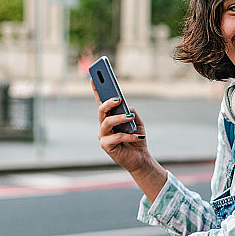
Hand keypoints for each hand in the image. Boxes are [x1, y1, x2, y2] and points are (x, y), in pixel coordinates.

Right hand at [91, 81, 167, 201]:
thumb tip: (125, 107)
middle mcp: (103, 126)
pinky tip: (138, 136)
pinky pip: (116, 137)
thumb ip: (130, 112)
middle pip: (101, 111)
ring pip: (107, 123)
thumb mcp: (137, 122)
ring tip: (129, 117)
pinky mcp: (106, 146)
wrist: (140, 158)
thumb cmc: (136, 138)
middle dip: (108, 103)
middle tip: (118, 99)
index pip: (101, 102)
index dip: (97, 90)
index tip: (94, 77)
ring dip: (119, 119)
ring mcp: (103, 136)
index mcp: (109, 118)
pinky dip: (129, 136)